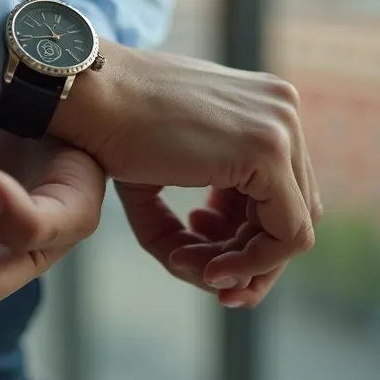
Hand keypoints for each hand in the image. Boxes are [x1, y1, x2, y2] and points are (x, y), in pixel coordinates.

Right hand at [48, 40, 321, 308]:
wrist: (86, 98)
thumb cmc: (113, 131)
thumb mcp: (167, 177)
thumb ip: (207, 221)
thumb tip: (226, 281)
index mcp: (264, 109)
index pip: (280, 193)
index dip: (246, 239)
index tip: (200, 257)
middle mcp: (283, 112)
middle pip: (292, 212)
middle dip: (247, 256)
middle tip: (204, 275)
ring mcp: (282, 127)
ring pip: (293, 229)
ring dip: (243, 265)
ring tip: (189, 266)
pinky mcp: (269, 149)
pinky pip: (287, 233)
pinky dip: (252, 265)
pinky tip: (207, 272)